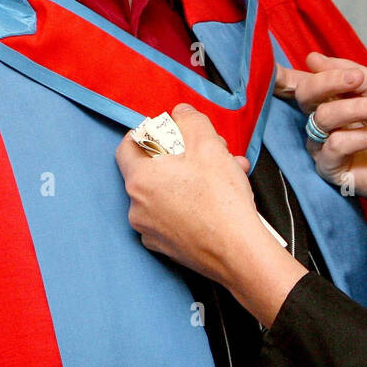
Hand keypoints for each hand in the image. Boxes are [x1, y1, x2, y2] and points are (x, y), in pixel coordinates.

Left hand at [116, 105, 306, 323]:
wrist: (238, 252)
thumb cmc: (220, 198)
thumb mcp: (208, 143)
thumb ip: (189, 120)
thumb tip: (180, 114)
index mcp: (140, 178)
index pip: (128, 145)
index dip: (149, 133)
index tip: (172, 132)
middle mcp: (136, 206)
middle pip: (152, 168)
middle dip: (183, 155)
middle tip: (213, 151)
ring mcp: (148, 230)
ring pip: (166, 192)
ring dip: (193, 178)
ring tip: (227, 174)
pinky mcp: (163, 247)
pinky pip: (171, 216)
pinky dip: (189, 205)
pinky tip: (218, 201)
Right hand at [277, 53, 366, 226]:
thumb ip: (350, 71)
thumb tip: (312, 59)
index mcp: (330, 98)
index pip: (301, 83)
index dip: (285, 74)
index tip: (307, 60)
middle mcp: (321, 121)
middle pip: (306, 95)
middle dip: (329, 82)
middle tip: (359, 79)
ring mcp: (323, 146)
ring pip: (323, 118)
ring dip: (358, 108)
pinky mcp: (331, 169)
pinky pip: (336, 146)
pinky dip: (364, 136)